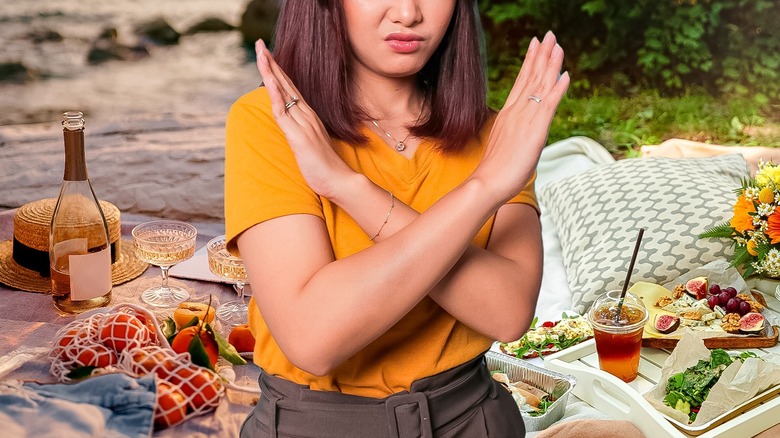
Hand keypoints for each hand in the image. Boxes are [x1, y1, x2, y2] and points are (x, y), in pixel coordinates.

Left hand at [255, 39, 354, 198]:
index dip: (278, 71)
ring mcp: (303, 124)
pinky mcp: (299, 136)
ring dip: (271, 72)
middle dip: (271, 63)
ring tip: (261, 53)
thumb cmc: (324, 166)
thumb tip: (290, 127)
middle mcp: (306, 115)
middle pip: (286, 84)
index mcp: (308, 116)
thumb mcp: (309, 145)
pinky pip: (284, 112)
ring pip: (284, 92)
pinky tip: (269, 81)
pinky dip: (276, 95)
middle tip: (259, 44)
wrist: (340, 180)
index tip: (267, 55)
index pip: (290, 88)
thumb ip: (300, 132)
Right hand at [473, 31, 569, 201]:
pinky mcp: (535, 130)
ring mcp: (525, 119)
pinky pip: (549, 105)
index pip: (521, 82)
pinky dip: (558, 89)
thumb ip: (512, 133)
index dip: (529, 63)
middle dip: (541, 55)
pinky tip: (566, 75)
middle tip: (548, 35)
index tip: (535, 46)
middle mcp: (516, 112)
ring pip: (540, 86)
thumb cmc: (493, 171)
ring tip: (558, 45)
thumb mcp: (503, 145)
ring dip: (551, 64)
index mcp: (507, 114)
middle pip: (530, 77)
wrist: (487, 181)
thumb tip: (518, 131)